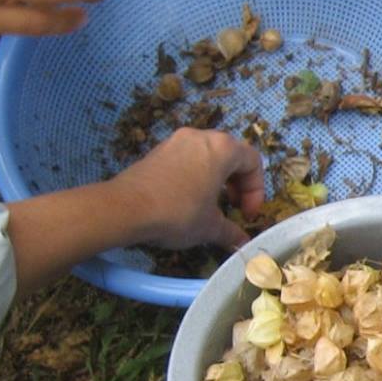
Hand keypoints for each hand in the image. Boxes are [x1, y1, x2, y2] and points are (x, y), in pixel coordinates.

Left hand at [112, 128, 265, 249]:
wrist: (125, 209)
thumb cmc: (178, 212)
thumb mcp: (210, 227)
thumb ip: (231, 232)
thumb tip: (243, 243)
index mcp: (222, 148)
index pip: (253, 161)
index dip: (256, 190)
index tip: (246, 214)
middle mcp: (200, 137)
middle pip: (231, 155)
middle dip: (237, 184)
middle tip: (232, 208)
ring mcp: (176, 141)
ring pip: (207, 156)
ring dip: (216, 180)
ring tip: (210, 205)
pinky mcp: (157, 151)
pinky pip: (186, 159)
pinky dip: (195, 176)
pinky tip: (186, 200)